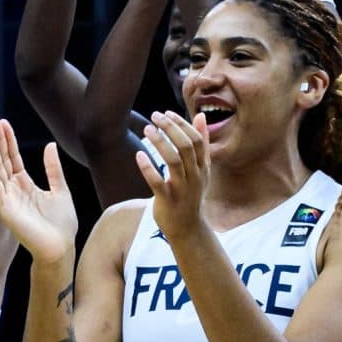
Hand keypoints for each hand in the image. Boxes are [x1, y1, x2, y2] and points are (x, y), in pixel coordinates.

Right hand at [0, 118, 79, 266]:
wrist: (60, 247)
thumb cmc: (62, 224)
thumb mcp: (60, 190)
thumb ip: (53, 169)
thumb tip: (50, 145)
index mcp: (25, 184)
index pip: (13, 157)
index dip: (8, 140)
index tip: (2, 122)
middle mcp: (13, 189)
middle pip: (2, 160)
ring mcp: (8, 198)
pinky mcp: (5, 208)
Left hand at [134, 109, 209, 231]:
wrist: (188, 229)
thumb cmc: (192, 195)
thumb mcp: (201, 170)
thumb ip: (202, 143)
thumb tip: (200, 116)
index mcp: (202, 168)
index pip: (195, 140)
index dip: (181, 124)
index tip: (166, 113)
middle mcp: (194, 177)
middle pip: (185, 147)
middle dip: (170, 128)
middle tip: (154, 116)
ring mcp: (182, 189)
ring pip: (173, 161)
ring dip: (159, 142)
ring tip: (147, 129)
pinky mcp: (167, 201)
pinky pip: (157, 182)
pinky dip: (148, 167)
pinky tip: (139, 154)